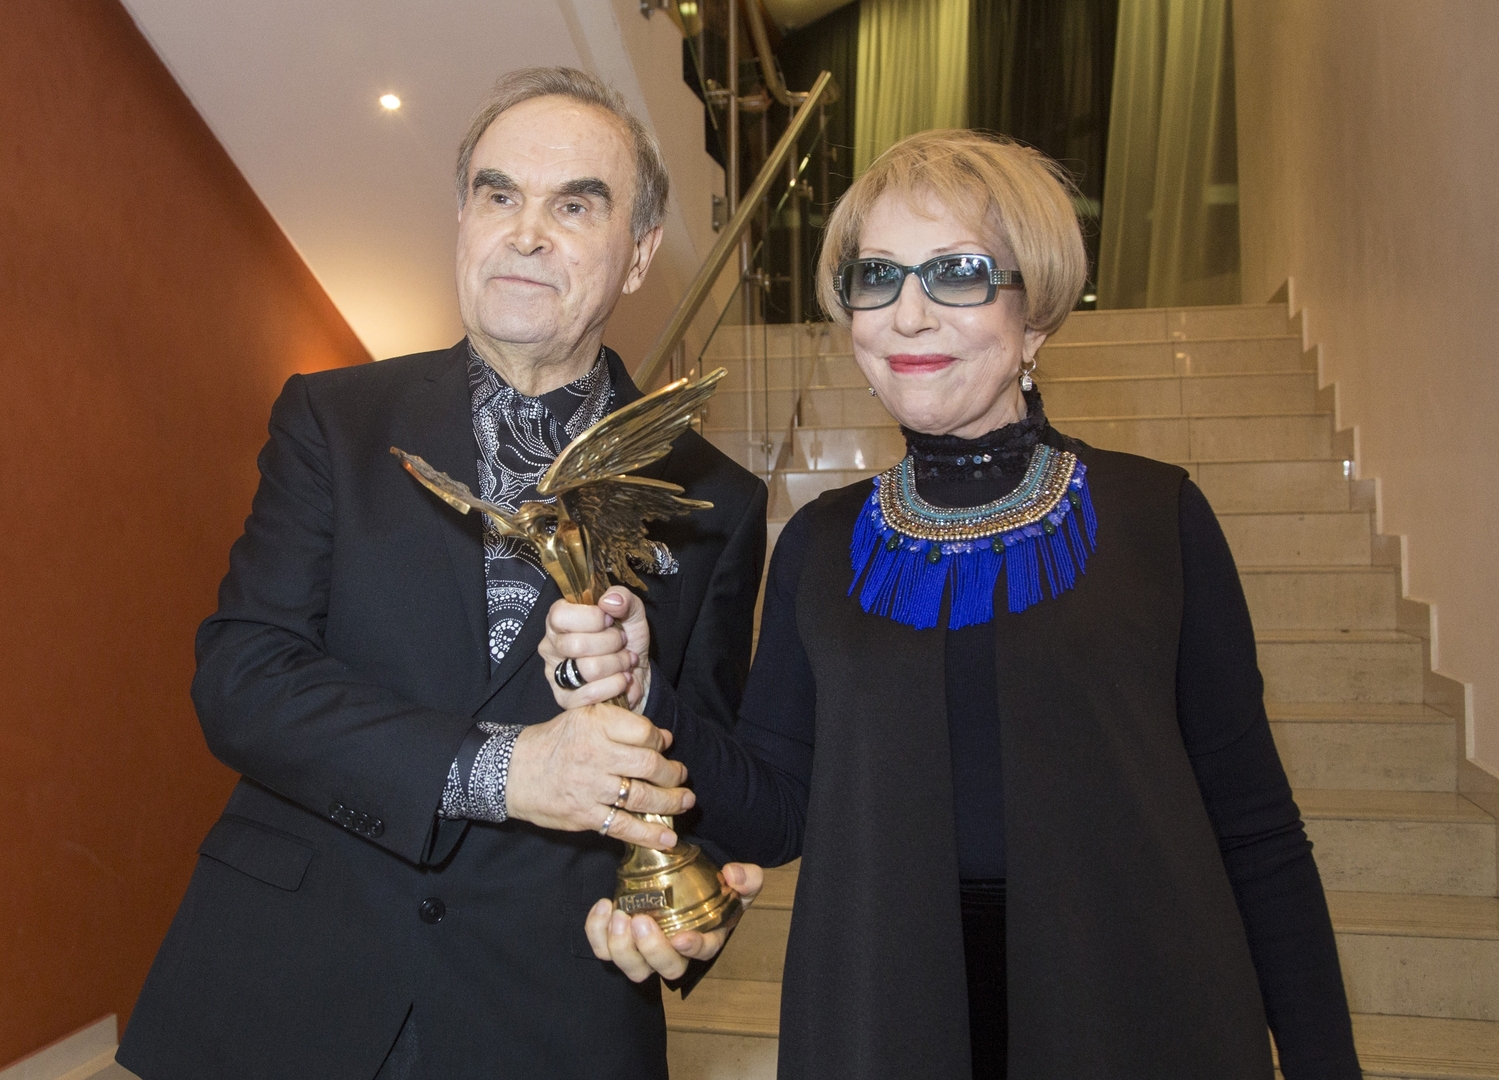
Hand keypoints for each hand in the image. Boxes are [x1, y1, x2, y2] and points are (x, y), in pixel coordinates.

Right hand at [506, 703, 690, 849]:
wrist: (513, 772)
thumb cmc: (553, 743)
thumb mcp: (582, 717)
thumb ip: (620, 723)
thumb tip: (662, 737)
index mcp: (596, 725)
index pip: (644, 732)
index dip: (661, 740)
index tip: (666, 746)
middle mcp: (595, 754)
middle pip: (649, 765)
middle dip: (672, 773)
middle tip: (681, 776)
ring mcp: (591, 787)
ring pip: (642, 796)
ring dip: (670, 801)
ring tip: (685, 801)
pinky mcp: (585, 815)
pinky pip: (624, 826)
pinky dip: (649, 834)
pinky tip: (669, 838)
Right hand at [540, 586, 651, 711]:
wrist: (637, 674)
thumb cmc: (627, 640)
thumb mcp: (631, 612)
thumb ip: (623, 598)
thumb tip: (610, 601)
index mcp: (559, 620)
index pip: (560, 615)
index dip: (591, 618)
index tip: (610, 620)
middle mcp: (551, 647)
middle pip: (576, 644)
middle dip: (611, 642)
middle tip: (622, 642)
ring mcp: (556, 675)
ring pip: (588, 669)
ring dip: (617, 664)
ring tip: (625, 661)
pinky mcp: (566, 700)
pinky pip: (592, 693)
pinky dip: (616, 684)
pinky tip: (622, 679)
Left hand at [584, 863, 763, 981]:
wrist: (685, 877)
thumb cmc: (714, 886)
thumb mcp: (740, 880)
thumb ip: (746, 877)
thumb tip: (732, 874)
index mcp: (706, 940)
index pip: (702, 953)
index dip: (692, 949)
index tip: (681, 937)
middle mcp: (674, 952)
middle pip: (663, 968)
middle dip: (650, 950)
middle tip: (640, 921)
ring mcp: (644, 950)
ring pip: (631, 966)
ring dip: (621, 947)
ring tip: (617, 915)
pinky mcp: (620, 940)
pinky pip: (604, 948)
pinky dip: (597, 932)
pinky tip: (603, 906)